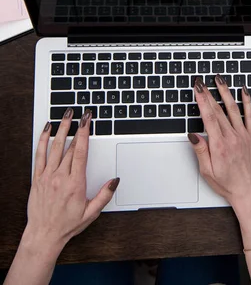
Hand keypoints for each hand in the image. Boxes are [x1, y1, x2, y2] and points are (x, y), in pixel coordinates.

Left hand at [23, 109, 118, 258]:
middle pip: (70, 147)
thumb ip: (105, 195)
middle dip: (76, 127)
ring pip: (55, 147)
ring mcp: (47, 176)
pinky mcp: (37, 178)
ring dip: (61, 128)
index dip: (84, 133)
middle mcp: (60, 177)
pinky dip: (43, 140)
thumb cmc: (67, 224)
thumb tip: (114, 180)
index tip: (87, 120)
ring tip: (66, 115)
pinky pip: (39, 154)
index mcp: (75, 183)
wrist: (43, 235)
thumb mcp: (91, 213)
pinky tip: (47, 129)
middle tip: (81, 114)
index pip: (81, 152)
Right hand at [188, 76, 250, 214]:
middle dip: (208, 93)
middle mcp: (232, 138)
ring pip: (233, 108)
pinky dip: (247, 101)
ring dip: (225, 92)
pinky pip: (250, 115)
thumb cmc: (228, 183)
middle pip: (218, 110)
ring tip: (219, 80)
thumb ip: (200, 151)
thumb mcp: (207, 171)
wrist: (249, 191)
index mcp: (219, 146)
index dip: (202, 100)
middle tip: (202, 82)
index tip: (197, 89)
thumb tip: (193, 135)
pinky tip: (244, 91)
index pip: (209, 117)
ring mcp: (243, 136)